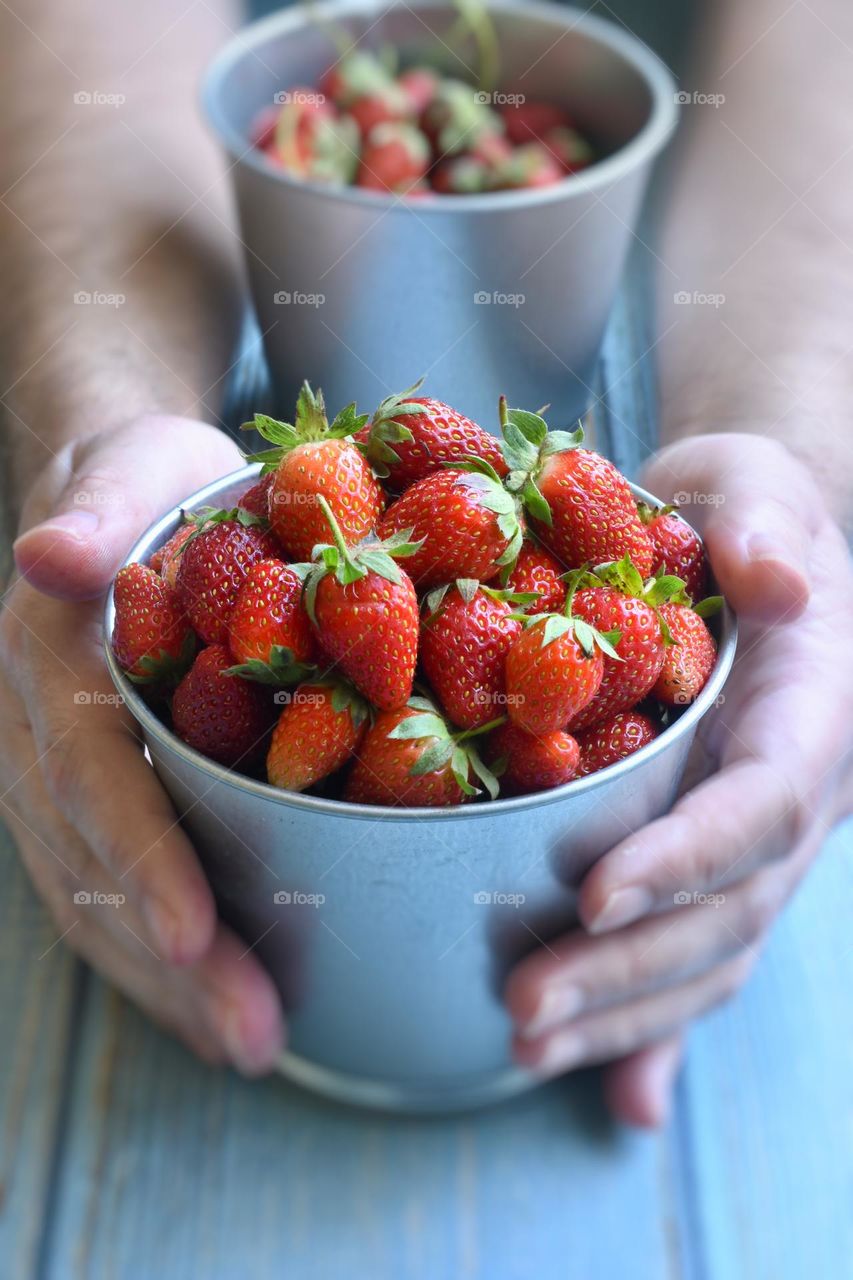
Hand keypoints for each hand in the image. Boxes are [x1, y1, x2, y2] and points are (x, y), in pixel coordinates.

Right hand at [2, 417, 283, 1071]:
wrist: (104, 493)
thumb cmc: (144, 483)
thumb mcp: (132, 470)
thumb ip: (95, 511)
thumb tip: (46, 556)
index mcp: (50, 660)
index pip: (91, 773)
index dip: (141, 855)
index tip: (199, 936)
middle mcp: (33, 733)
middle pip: (92, 864)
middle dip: (171, 958)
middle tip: (253, 1033)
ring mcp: (47, 778)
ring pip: (91, 899)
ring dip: (166, 983)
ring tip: (250, 1044)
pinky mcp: (77, 800)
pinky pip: (102, 890)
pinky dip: (155, 955)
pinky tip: (211, 1003)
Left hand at [505, 434, 852, 1124]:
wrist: (749, 545)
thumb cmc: (742, 508)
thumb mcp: (754, 485)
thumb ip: (764, 524)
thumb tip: (780, 581)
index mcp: (810, 714)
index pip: (761, 806)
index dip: (687, 859)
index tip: (594, 897)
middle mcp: (794, 794)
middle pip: (728, 909)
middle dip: (631, 968)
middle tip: (525, 1007)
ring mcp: (758, 842)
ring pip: (710, 952)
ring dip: (625, 1013)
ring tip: (526, 1044)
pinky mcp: (713, 857)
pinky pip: (692, 952)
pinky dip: (654, 1025)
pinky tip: (615, 1097)